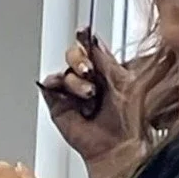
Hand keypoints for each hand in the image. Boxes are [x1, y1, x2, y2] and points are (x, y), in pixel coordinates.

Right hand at [38, 33, 130, 164]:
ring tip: (88, 95)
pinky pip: (49, 87)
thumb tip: (92, 39)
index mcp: (104, 70)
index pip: (89, 48)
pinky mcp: (59, 107)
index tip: (83, 32)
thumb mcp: (123, 80)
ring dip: (75, 81)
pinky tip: (66, 93)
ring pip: (63, 72)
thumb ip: (105, 59)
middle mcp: (87, 80)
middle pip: (73, 55)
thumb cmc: (130, 120)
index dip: (85, 39)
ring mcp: (72, 93)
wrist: (120, 145)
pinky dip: (54, 84)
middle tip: (88, 70)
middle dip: (79, 59)